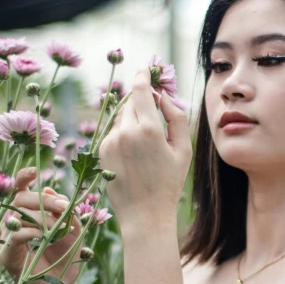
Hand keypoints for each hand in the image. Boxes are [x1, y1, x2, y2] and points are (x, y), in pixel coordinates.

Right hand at [0, 168, 82, 283]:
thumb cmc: (66, 258)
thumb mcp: (74, 231)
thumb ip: (66, 211)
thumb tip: (50, 191)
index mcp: (29, 214)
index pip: (21, 189)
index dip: (24, 177)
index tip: (35, 170)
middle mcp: (15, 223)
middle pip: (20, 199)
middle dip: (43, 199)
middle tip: (63, 206)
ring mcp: (9, 238)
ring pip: (17, 215)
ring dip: (41, 215)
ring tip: (57, 225)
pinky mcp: (7, 255)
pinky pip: (14, 236)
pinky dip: (30, 232)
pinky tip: (43, 235)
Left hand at [98, 68, 192, 231]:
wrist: (144, 215)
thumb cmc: (169, 183)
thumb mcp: (183, 149)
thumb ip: (175, 117)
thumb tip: (162, 96)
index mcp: (148, 129)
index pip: (140, 90)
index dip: (143, 75)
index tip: (147, 68)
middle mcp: (124, 132)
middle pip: (131, 101)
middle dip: (142, 99)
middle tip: (155, 104)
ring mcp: (109, 141)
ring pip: (121, 116)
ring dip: (134, 117)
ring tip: (149, 139)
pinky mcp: (101, 151)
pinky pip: (114, 131)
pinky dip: (125, 132)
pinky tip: (137, 152)